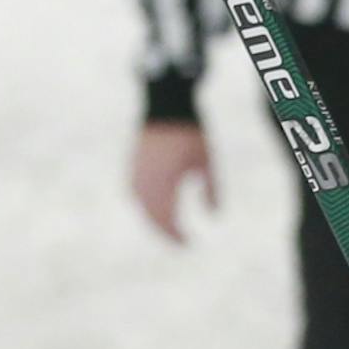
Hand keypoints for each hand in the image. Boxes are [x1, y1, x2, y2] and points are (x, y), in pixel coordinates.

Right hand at [131, 122, 215, 242]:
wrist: (165, 103)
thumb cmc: (191, 132)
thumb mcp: (208, 162)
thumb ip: (212, 189)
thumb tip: (215, 215)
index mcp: (165, 182)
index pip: (168, 218)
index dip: (177, 235)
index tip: (189, 245)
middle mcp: (146, 180)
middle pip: (152, 216)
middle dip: (165, 232)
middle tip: (180, 243)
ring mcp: (136, 172)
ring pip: (142, 206)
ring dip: (154, 220)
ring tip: (169, 230)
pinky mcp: (133, 165)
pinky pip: (135, 194)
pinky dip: (145, 206)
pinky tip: (154, 210)